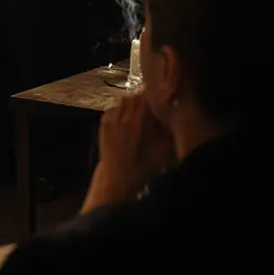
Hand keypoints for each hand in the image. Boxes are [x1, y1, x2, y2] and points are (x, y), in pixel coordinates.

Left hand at [81, 92, 173, 211]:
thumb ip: (168, 127)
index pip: (147, 95)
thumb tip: (170, 111)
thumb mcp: (165, 148)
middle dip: (142, 99)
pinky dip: (119, 112)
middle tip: (149, 106)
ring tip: (137, 114)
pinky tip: (125, 121)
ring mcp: (112, 119)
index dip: (154, 96)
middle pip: (134, 96)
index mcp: (141, 119)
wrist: (120, 179)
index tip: (159, 99)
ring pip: (122, 102)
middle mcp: (125, 116)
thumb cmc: (145, 166)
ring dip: (131, 104)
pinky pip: (112, 110)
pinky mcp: (103, 125)